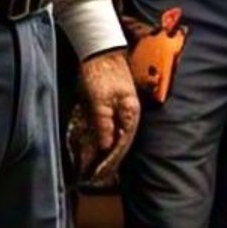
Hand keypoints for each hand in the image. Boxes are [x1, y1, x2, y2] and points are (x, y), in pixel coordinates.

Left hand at [74, 47, 140, 183]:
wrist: (99, 49)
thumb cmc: (100, 73)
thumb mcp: (99, 100)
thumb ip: (104, 123)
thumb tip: (107, 146)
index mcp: (130, 114)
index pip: (122, 144)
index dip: (111, 161)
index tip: (100, 174)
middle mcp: (129, 114)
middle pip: (121, 143)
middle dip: (110, 161)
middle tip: (97, 177)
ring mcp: (122, 110)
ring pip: (115, 137)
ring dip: (106, 152)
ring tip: (96, 167)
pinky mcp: (113, 106)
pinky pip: (109, 129)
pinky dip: (103, 140)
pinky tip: (96, 147)